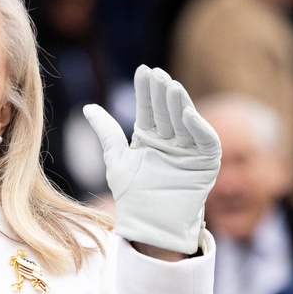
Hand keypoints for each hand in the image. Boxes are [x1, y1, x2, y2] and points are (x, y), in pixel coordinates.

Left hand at [84, 65, 219, 254]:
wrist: (148, 223)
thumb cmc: (132, 194)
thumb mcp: (116, 158)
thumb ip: (105, 131)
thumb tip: (87, 107)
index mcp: (151, 137)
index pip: (149, 108)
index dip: (146, 91)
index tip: (143, 70)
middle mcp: (171, 141)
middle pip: (167, 111)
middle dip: (162, 93)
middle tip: (157, 75)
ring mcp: (189, 151)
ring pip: (186, 122)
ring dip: (180, 104)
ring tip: (171, 87)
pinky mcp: (204, 163)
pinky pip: (205, 141)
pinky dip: (198, 127)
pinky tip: (186, 113)